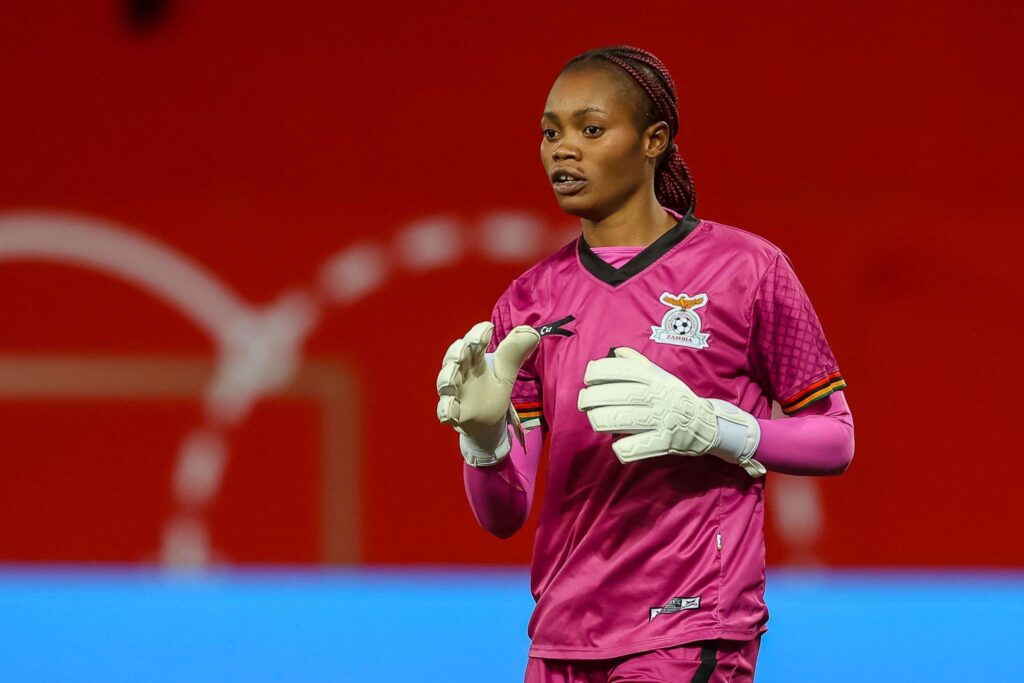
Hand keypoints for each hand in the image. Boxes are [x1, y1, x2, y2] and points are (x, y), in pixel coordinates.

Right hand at [436, 321, 540, 465]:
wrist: (486, 424)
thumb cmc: (491, 393)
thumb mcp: (506, 373)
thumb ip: (514, 353)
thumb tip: (533, 332)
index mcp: (474, 361)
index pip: (473, 343)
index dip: (478, 334)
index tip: (488, 327)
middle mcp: (461, 373)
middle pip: (454, 357)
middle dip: (457, 351)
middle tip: (465, 346)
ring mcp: (455, 392)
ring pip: (445, 381)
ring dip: (447, 377)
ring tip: (451, 377)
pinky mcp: (453, 413)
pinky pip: (445, 410)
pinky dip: (445, 410)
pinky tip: (448, 412)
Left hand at [578, 347, 764, 475]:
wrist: (707, 424)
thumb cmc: (676, 398)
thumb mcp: (661, 376)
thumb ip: (638, 364)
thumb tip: (616, 351)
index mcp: (655, 379)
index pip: (624, 370)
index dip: (601, 370)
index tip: (588, 376)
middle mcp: (658, 397)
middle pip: (620, 395)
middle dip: (593, 397)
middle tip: (583, 401)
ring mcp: (662, 420)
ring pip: (622, 420)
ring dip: (601, 420)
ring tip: (595, 420)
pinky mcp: (664, 442)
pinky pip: (635, 447)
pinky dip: (621, 448)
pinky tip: (618, 444)